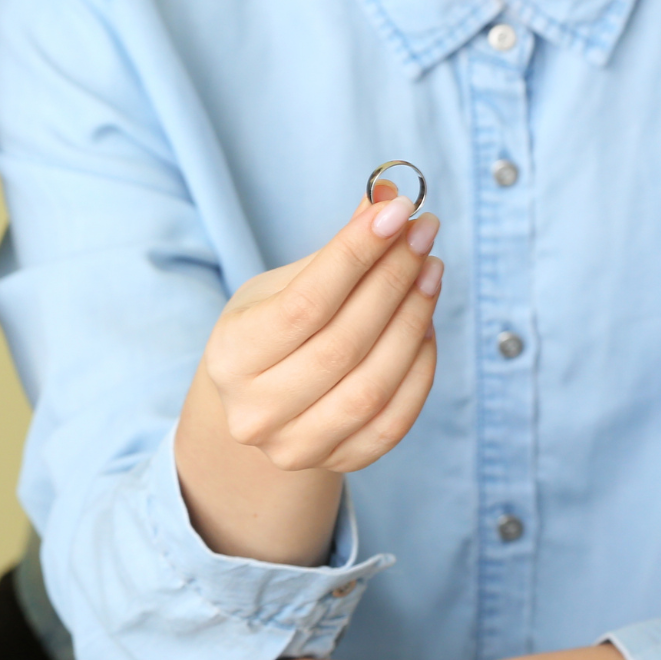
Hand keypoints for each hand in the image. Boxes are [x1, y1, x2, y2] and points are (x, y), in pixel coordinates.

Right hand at [173, 185, 441, 564]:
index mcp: (230, 358)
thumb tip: (391, 196)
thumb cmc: (270, 333)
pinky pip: (395, 420)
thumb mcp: (281, 287)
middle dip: (393, 281)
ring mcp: (295, 446)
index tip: (397, 213)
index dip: (355, 256)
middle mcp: (255, 411)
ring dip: (414, 322)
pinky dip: (419, 368)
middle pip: (342, 344)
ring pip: (372, 385)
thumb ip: (335, 251)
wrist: (259, 406)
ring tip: (430, 274)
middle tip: (422, 236)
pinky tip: (425, 327)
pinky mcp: (336, 463)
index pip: (304, 305)